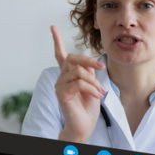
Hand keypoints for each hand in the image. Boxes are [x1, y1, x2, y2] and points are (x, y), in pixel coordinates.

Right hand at [51, 25, 103, 142]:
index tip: (52, 27)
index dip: (56, 41)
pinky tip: (97, 96)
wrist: (84, 126)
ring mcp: (60, 86)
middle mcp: (61, 78)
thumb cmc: (88, 107)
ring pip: (79, 72)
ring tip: (100, 92)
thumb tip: (90, 62)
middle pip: (73, 58)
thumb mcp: (92, 85)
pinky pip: (79, 83)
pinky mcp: (62, 94)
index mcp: (68, 75)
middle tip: (102, 67)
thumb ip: (88, 72)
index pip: (60, 55)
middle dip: (89, 60)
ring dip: (94, 81)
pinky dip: (91, 88)